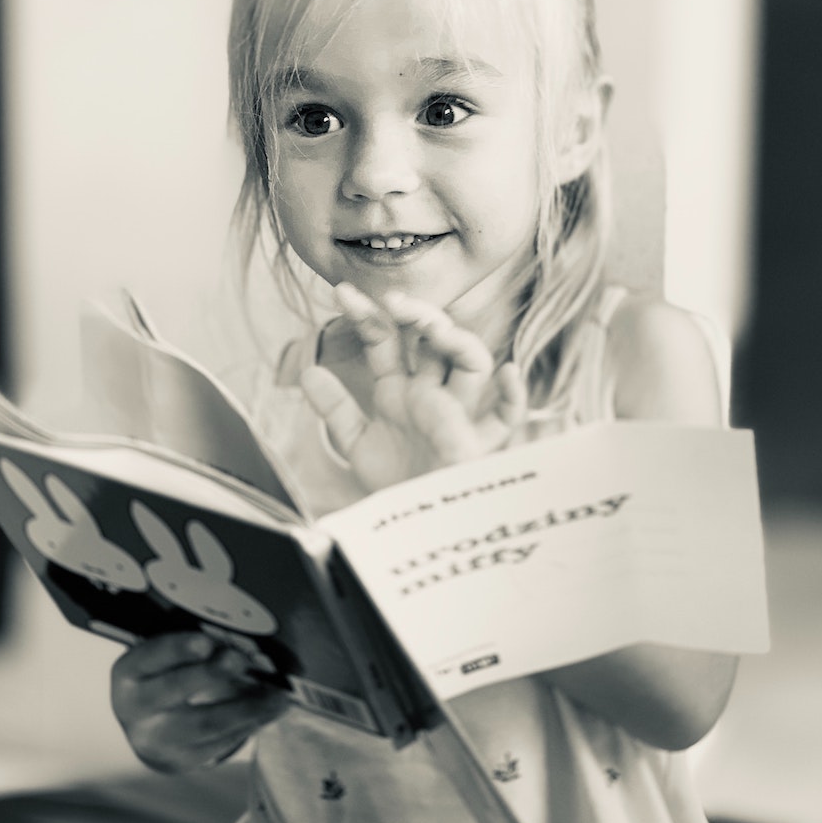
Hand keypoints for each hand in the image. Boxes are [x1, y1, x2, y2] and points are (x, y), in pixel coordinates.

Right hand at [110, 631, 287, 771]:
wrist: (148, 726)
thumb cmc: (166, 674)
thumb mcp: (168, 655)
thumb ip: (197, 646)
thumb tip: (243, 644)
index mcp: (129, 673)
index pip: (150, 657)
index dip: (177, 649)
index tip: (206, 642)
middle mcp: (135, 710)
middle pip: (174, 691)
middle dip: (210, 674)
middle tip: (240, 660)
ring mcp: (157, 741)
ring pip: (205, 724)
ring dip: (246, 707)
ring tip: (277, 695)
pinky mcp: (181, 761)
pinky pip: (220, 742)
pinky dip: (250, 724)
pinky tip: (271, 710)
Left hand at [300, 283, 526, 493]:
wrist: (410, 530)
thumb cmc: (392, 485)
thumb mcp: (356, 444)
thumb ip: (335, 408)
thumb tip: (307, 371)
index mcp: (399, 389)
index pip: (385, 341)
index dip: (366, 316)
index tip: (342, 292)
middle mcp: (429, 394)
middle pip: (431, 341)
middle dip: (416, 314)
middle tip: (393, 300)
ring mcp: (455, 415)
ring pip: (470, 364)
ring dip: (456, 340)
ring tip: (434, 329)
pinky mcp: (475, 445)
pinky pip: (506, 419)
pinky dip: (514, 397)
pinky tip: (508, 374)